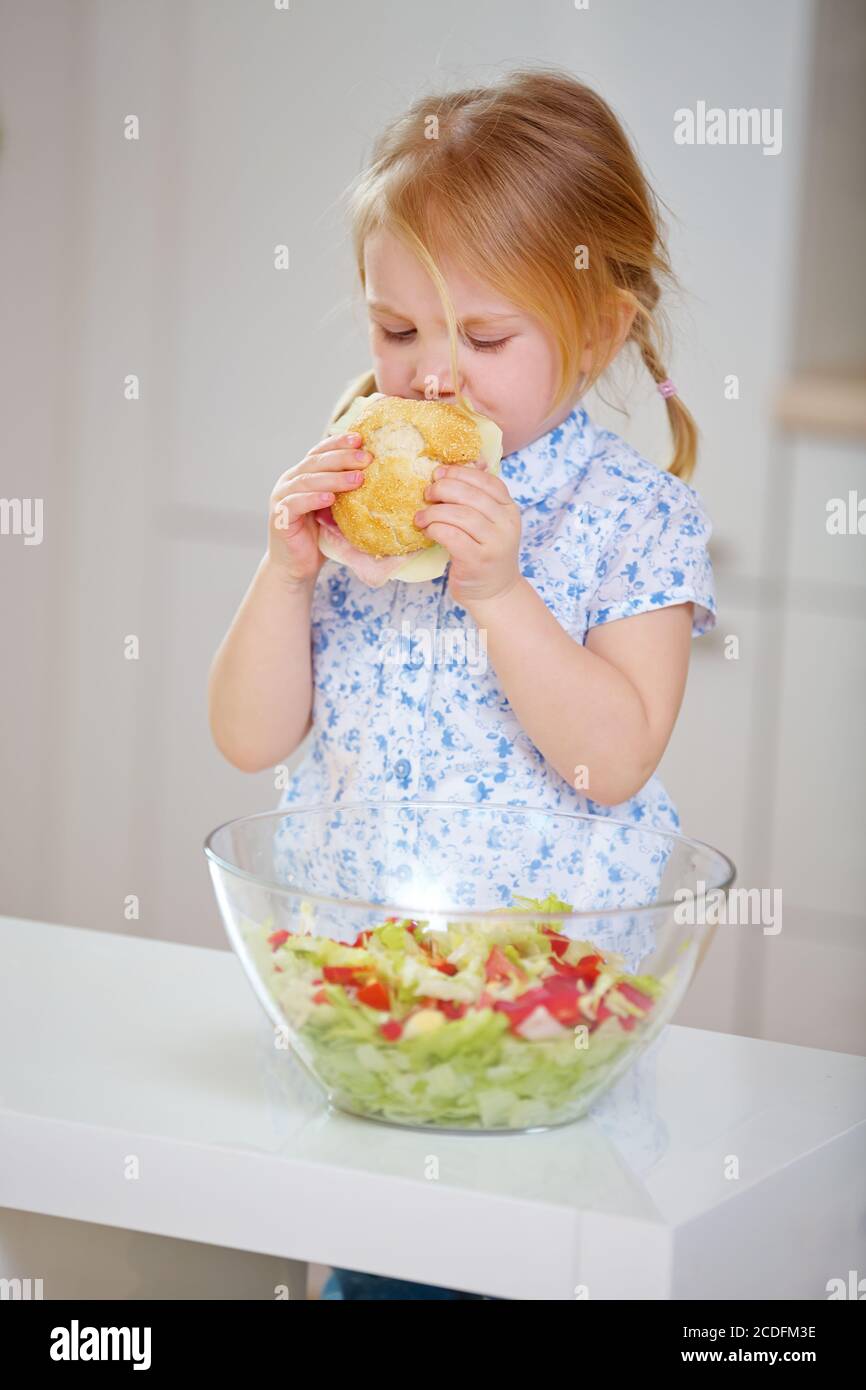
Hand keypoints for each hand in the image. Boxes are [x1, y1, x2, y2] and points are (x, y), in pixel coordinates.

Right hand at [266, 431, 372, 586]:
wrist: (297, 566)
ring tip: (357, 479)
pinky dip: (313, 498)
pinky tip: (330, 498)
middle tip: (366, 458)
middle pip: (316, 462)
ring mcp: (282, 497)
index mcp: (303, 474)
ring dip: (334, 478)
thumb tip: (383, 481)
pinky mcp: (279, 516)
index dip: (339, 443)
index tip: (361, 438)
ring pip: (307, 480)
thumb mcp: (337, 512)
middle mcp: (290, 481)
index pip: (320, 452)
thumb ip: (348, 494)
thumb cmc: (320, 537)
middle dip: (342, 458)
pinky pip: (296, 503)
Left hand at [414, 461, 521, 604]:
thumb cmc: (484, 553)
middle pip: (471, 495)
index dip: (459, 473)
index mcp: (509, 509)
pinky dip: (435, 530)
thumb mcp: (489, 524)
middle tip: (427, 494)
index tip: (438, 474)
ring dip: (434, 512)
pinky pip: (452, 536)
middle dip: (443, 489)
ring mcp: (494, 543)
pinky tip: (427, 532)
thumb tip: (444, 472)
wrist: (494, 592)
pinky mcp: (478, 560)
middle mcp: (507, 524)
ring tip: (421, 517)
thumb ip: (475, 501)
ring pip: (461, 515)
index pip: (487, 480)